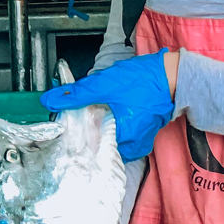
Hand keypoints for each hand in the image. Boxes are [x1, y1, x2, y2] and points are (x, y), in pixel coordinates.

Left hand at [40, 51, 174, 161]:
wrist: (174, 75)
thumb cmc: (143, 81)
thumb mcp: (104, 85)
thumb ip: (76, 94)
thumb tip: (49, 101)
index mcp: (123, 140)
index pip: (90, 148)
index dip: (76, 136)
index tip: (69, 125)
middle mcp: (133, 146)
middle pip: (100, 146)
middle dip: (89, 132)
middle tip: (81, 117)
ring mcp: (141, 141)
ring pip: (111, 140)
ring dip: (101, 128)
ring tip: (95, 113)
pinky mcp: (145, 133)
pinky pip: (122, 135)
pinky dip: (114, 126)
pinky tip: (110, 112)